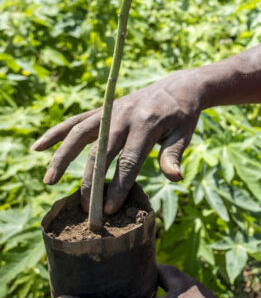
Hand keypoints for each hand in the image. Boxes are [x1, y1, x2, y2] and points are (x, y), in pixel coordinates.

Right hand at [32, 69, 203, 213]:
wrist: (179, 86)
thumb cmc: (183, 115)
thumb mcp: (185, 133)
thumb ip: (173, 154)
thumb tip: (176, 178)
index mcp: (147, 123)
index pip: (129, 160)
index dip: (119, 186)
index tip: (110, 210)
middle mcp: (125, 115)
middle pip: (101, 151)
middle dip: (91, 182)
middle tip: (86, 210)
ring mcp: (111, 110)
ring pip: (80, 133)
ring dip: (62, 157)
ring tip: (49, 181)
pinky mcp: (104, 109)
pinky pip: (76, 120)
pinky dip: (57, 132)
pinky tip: (38, 147)